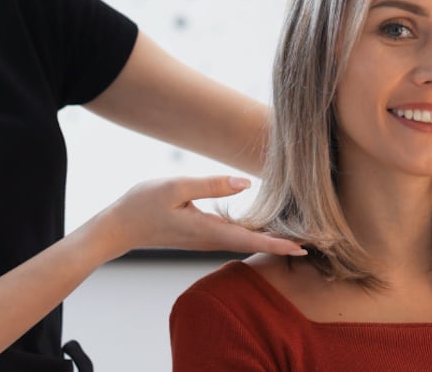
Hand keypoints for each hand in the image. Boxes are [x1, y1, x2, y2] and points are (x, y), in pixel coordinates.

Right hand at [93, 176, 306, 259]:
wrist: (118, 227)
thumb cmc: (143, 204)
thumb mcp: (176, 188)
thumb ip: (212, 185)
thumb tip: (246, 183)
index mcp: (208, 230)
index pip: (251, 239)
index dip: (278, 244)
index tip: (303, 248)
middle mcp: (210, 239)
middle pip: (253, 243)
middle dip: (282, 244)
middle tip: (314, 243)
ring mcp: (204, 239)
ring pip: (244, 241)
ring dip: (270, 240)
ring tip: (297, 235)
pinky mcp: (199, 234)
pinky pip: (233, 236)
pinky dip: (253, 234)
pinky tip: (263, 228)